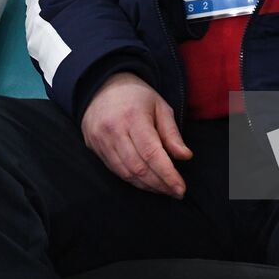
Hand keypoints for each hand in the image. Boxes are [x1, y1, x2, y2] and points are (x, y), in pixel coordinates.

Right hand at [80, 72, 191, 197]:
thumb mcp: (160, 107)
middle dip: (159, 184)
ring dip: (147, 186)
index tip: (181, 189)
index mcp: (133, 116)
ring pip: (125, 173)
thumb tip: (185, 157)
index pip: (151, 153)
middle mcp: (114, 130)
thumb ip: (172, 133)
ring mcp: (101, 140)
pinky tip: (146, 182)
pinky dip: (132, 180)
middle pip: (138, 167)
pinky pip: (115, 170)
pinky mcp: (94, 147)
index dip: (167, 175)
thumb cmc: (137, 96)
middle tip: (175, 192)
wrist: (102, 85)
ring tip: (163, 189)